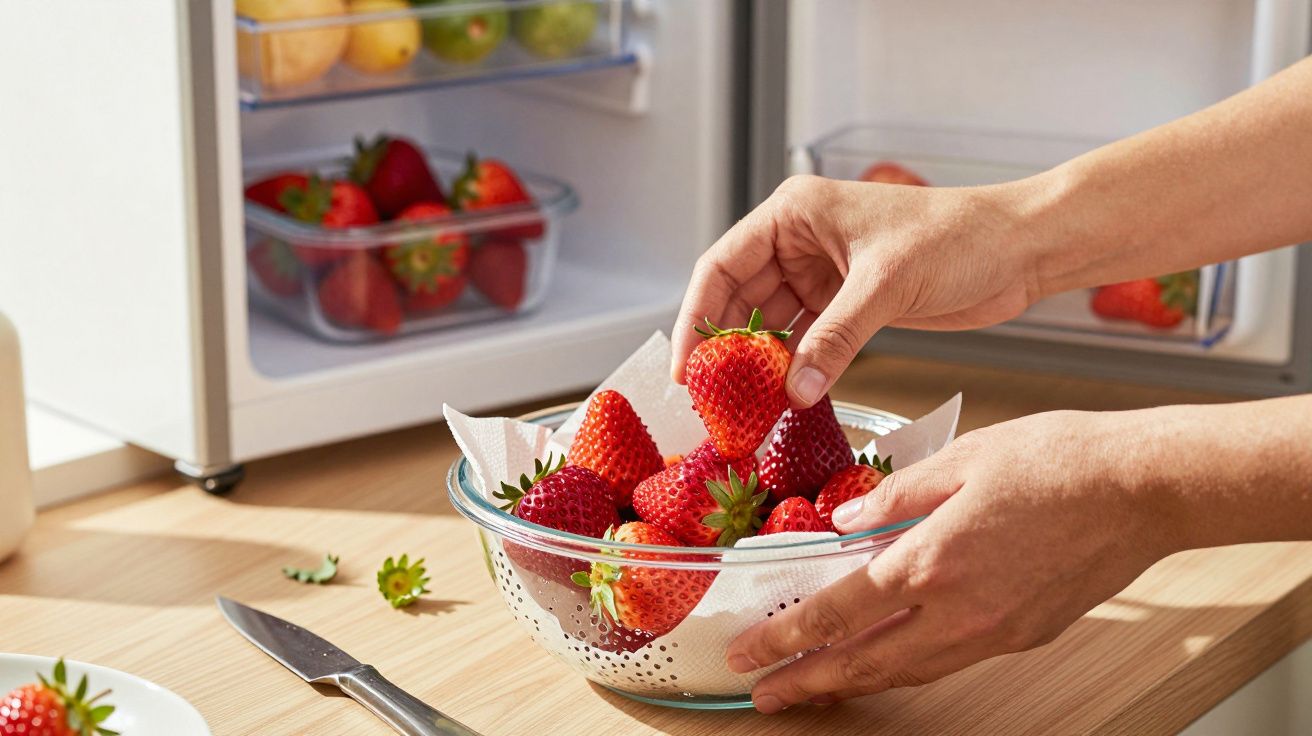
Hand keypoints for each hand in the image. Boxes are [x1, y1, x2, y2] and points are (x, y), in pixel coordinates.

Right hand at [671, 175, 1041, 405]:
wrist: (1019, 249)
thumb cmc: (958, 237)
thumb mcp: (886, 284)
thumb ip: (835, 339)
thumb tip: (792, 391)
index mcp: (794, 214)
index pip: (722, 265)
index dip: (697, 316)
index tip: (687, 366)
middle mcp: (799, 242)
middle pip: (739, 299)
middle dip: (724, 349)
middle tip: (710, 400)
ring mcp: (821, 275)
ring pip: (769, 325)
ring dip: (758, 365)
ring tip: (741, 409)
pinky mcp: (847, 304)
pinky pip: (804, 341)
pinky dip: (792, 369)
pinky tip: (782, 399)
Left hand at [724, 409, 1176, 711]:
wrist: (1143, 488)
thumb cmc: (1056, 461)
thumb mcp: (959, 459)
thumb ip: (891, 494)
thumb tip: (840, 520)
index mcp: (931, 560)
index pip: (837, 612)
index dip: (785, 637)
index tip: (749, 652)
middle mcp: (959, 611)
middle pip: (865, 662)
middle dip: (807, 683)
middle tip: (763, 697)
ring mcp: (995, 631)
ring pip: (909, 671)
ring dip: (855, 683)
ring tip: (815, 689)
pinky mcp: (1025, 634)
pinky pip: (949, 661)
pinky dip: (908, 667)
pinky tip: (890, 659)